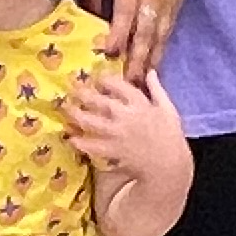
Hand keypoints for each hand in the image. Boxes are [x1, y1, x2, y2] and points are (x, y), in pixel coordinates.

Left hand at [65, 65, 194, 235]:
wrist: (168, 164)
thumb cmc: (170, 135)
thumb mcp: (168, 108)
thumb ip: (157, 89)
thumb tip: (150, 71)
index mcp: (140, 104)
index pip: (120, 86)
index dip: (106, 80)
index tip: (97, 78)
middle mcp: (127, 116)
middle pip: (101, 102)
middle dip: (84, 94)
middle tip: (71, 88)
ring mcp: (118, 134)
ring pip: (93, 122)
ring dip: (77, 114)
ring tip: (65, 108)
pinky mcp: (114, 150)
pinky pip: (94, 145)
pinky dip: (81, 142)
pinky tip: (71, 138)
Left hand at [80, 0, 197, 82]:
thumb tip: (90, 11)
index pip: (124, 19)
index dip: (117, 38)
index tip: (108, 55)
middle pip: (146, 36)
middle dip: (137, 61)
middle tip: (129, 83)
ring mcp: (168, 2)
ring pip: (160, 37)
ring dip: (152, 59)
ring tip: (144, 80)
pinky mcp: (177, 1)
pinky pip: (169, 29)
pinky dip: (162, 46)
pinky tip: (156, 60)